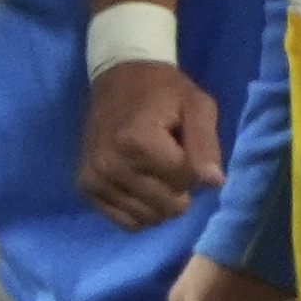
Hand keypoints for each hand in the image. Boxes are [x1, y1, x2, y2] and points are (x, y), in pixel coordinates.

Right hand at [77, 59, 221, 229]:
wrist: (118, 77)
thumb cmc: (163, 91)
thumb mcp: (197, 105)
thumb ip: (206, 144)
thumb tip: (214, 183)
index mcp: (138, 142)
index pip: (186, 181)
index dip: (195, 166)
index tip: (183, 144)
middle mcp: (111, 165)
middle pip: (170, 206)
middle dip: (179, 187)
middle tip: (169, 159)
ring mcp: (95, 179)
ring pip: (150, 218)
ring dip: (161, 200)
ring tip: (153, 169)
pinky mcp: (86, 188)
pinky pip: (127, 223)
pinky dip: (141, 209)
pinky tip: (140, 184)